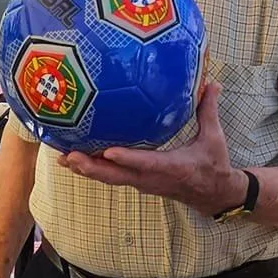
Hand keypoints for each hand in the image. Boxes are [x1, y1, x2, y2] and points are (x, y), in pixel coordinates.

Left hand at [59, 81, 242, 215]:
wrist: (213, 195)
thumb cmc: (213, 165)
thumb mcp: (214, 138)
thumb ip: (209, 110)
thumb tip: (212, 82)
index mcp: (172, 167)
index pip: (147, 163)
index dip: (128, 159)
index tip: (110, 152)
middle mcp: (153, 178)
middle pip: (118, 175)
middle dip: (93, 167)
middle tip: (70, 156)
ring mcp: (143, 182)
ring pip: (111, 178)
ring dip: (87, 170)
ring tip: (63, 158)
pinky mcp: (137, 182)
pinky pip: (112, 178)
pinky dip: (93, 171)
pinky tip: (74, 161)